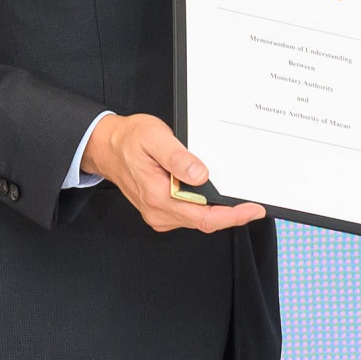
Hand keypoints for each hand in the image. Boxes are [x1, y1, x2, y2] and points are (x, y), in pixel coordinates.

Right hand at [85, 111, 265, 234]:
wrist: (107, 147)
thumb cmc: (129, 140)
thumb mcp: (154, 138)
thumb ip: (178, 158)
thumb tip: (201, 175)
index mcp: (158, 196)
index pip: (203, 216)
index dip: (231, 216)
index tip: (252, 210)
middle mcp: (158, 211)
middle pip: (204, 221)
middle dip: (231, 214)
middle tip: (253, 205)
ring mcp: (158, 213)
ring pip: (197, 220)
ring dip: (218, 212)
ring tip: (237, 198)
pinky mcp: (160, 210)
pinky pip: (188, 215)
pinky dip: (205, 208)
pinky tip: (214, 196)